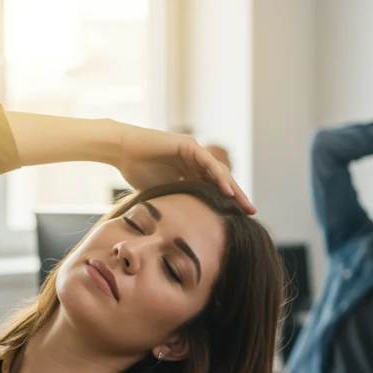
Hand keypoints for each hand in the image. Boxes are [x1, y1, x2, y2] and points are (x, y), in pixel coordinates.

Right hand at [114, 126, 254, 213]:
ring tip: (244, 205)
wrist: (122, 150)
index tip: (237, 219)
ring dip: (233, 189)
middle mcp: (195, 162)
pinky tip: (227, 191)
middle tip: (251, 213)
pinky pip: (208, 163)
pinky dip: (218, 177)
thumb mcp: (161, 192)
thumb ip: (176, 201)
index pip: (212, 189)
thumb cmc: (136, 170)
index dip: (226, 203)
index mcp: (189, 173)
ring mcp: (193, 153)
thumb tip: (183, 226)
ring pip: (219, 172)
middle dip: (236, 198)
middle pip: (221, 181)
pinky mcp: (189, 146)